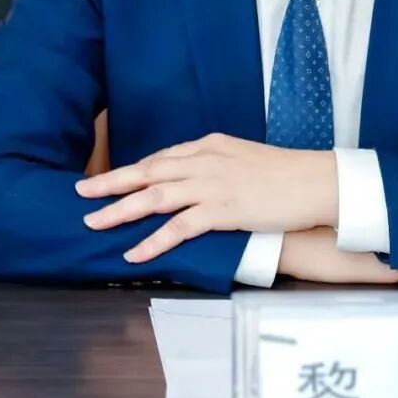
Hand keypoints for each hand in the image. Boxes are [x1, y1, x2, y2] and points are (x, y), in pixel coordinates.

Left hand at [74, 133, 336, 262]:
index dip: (135, 169)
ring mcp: (212, 185)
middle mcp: (206, 160)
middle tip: (82, 192)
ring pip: (155, 196)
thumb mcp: (246, 157)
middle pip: (149, 170)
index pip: (164, 156)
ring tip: (94, 223)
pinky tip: (134, 253)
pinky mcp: (222, 210)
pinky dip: (153, 240)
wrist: (315, 181)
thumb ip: (220, 163)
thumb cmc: (287, 173)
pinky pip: (179, 227)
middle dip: (112, 182)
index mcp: (211, 145)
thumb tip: (201, 176)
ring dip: (121, 210)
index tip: (113, 178)